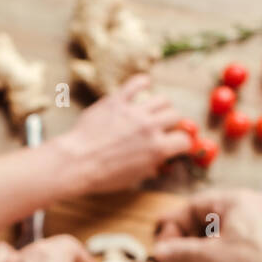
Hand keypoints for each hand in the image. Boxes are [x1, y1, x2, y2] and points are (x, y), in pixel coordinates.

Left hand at [55, 75, 192, 194]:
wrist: (77, 162)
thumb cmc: (103, 176)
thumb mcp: (134, 178)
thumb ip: (151, 167)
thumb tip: (160, 163)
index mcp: (158, 149)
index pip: (185, 141)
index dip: (184, 144)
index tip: (179, 145)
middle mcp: (150, 127)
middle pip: (175, 116)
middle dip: (173, 123)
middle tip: (165, 128)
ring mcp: (134, 111)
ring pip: (162, 99)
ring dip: (162, 106)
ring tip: (154, 111)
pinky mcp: (117, 101)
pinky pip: (137, 83)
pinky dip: (143, 82)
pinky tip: (145, 85)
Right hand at [150, 188, 261, 261]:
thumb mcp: (208, 259)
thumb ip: (180, 252)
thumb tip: (158, 251)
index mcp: (237, 199)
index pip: (195, 204)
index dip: (173, 223)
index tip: (159, 239)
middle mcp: (254, 205)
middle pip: (209, 215)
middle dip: (187, 235)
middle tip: (171, 252)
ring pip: (224, 229)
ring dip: (203, 244)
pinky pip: (239, 239)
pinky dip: (221, 250)